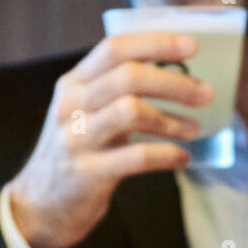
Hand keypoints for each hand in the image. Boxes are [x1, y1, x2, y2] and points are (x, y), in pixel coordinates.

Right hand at [7, 32, 213, 247]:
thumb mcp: (87, 114)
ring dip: (171, 119)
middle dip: (174, 82)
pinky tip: (182, 157)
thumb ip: (117, 92)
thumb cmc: (79, 153)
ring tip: (194, 128)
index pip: (115, 48)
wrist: (42, 204)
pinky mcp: (87, 172)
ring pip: (131, 111)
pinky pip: (136, 157)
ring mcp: (76, 138)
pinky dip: (166, 155)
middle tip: (205, 93)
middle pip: (128, 76)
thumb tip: (176, 76)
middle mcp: (71, 105)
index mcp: (73, 83)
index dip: (155, 43)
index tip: (191, 46)